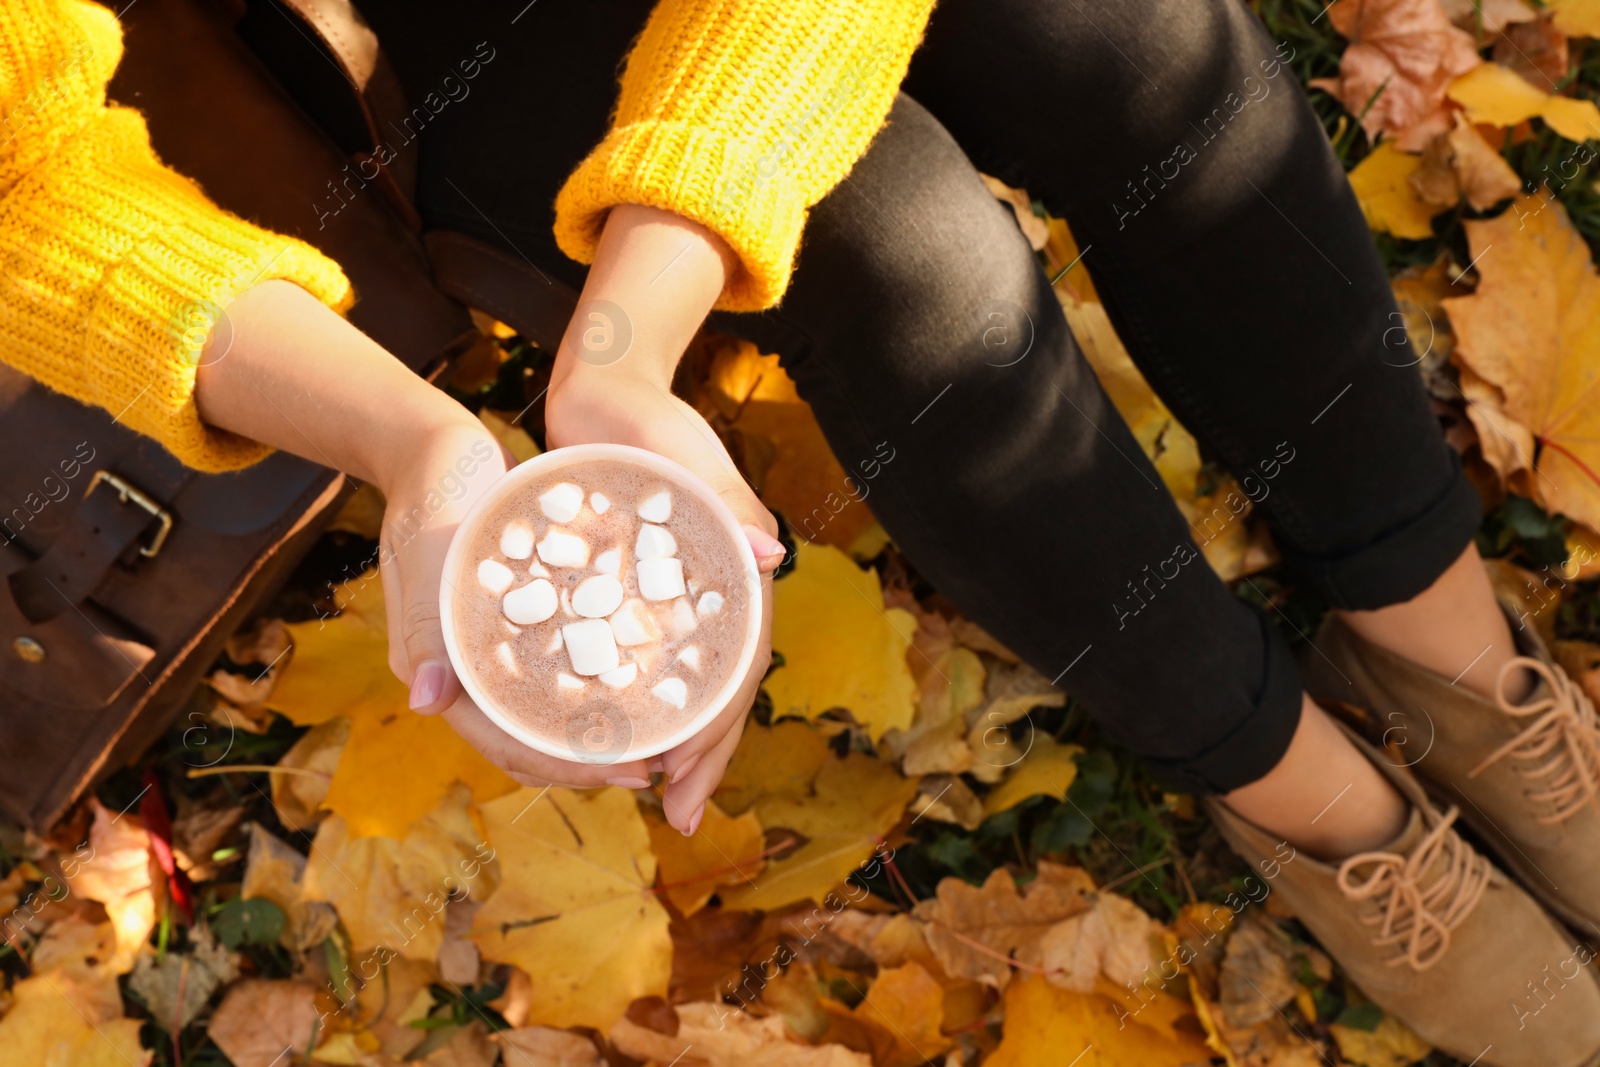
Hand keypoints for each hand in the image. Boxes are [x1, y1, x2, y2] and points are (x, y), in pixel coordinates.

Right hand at [194, 281, 667, 790]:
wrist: (429, 444)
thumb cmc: (429, 492)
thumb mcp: (429, 550)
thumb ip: (427, 624)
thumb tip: (426, 702)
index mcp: (439, 668)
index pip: (505, 742)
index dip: (565, 766)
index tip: (627, 770)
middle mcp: (465, 669)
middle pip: (530, 739)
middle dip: (590, 759)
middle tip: (658, 763)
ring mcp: (490, 646)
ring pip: (547, 710)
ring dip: (596, 729)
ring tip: (659, 735)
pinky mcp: (517, 620)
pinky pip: (558, 666)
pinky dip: (594, 681)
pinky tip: (641, 677)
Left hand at [546, 367, 784, 831]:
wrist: (604, 386)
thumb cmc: (647, 412)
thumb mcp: (684, 450)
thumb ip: (727, 498)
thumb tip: (770, 557)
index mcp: (732, 571)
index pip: (738, 666)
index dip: (719, 730)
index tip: (688, 781)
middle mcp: (709, 593)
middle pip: (716, 689)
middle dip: (701, 755)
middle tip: (679, 816)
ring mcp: (673, 596)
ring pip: (680, 683)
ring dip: (672, 740)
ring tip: (652, 793)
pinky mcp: (634, 590)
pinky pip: (639, 658)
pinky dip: (632, 701)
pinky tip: (608, 732)